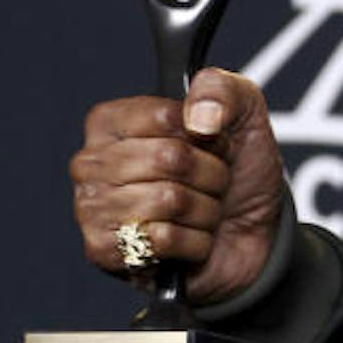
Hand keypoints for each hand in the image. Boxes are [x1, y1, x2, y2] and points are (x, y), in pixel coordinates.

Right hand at [70, 67, 285, 305]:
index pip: (166, 117)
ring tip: (201, 212)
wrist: (252, 235)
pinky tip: (190, 240)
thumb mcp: (244, 115)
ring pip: (170, 200)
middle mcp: (91, 161)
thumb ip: (222, 91)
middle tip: (212, 184)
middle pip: (169, 159)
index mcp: (111, 121)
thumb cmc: (236, 172)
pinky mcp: (103, 251)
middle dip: (211, 175)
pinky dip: (196, 242)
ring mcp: (91, 208)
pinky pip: (166, 240)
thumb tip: (198, 116)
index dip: (206, 134)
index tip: (209, 144)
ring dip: (206, 210)